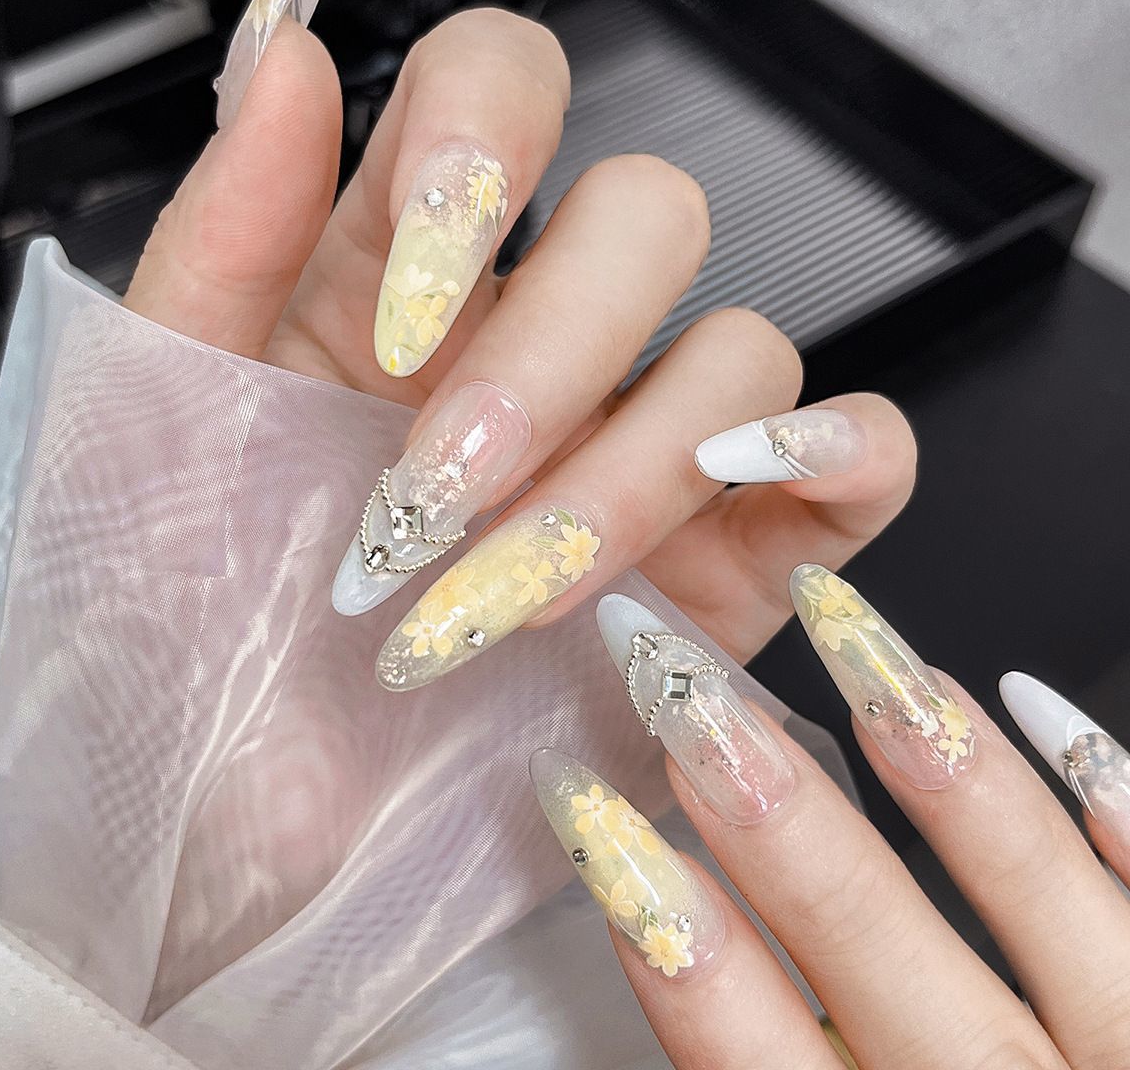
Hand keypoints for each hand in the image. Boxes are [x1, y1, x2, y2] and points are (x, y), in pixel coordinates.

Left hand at [123, 0, 915, 690]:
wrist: (242, 831)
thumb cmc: (182, 631)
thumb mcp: (156, 424)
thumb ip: (223, 233)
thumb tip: (285, 51)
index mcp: (404, 277)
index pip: (501, 86)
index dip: (480, 152)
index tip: (396, 324)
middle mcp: (542, 339)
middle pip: (654, 211)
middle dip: (556, 355)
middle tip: (441, 492)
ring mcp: (649, 441)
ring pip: (749, 346)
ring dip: (639, 468)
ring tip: (521, 596)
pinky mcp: (736, 557)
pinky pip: (861, 453)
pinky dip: (838, 455)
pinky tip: (743, 505)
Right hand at [532, 571, 1129, 1068]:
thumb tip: (662, 933)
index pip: (748, 1048)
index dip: (657, 915)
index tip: (585, 799)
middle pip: (874, 946)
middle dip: (767, 808)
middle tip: (686, 684)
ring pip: (1036, 896)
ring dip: (932, 758)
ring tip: (848, 634)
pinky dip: (1110, 797)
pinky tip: (1032, 699)